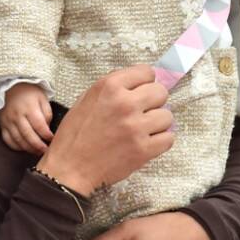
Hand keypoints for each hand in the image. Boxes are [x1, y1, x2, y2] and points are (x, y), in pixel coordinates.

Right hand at [0, 83, 52, 154]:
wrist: (10, 86)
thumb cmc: (29, 92)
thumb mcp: (42, 98)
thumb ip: (47, 114)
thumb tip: (47, 130)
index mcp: (29, 107)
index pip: (39, 126)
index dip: (47, 135)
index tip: (52, 139)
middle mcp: (17, 115)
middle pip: (28, 135)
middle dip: (38, 146)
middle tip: (46, 151)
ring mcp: (8, 121)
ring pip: (18, 140)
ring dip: (29, 149)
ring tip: (37, 152)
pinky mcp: (2, 125)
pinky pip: (8, 140)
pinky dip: (16, 147)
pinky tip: (24, 148)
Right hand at [35, 65, 172, 195]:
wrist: (70, 168)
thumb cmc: (75, 134)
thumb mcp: (86, 99)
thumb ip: (113, 88)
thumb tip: (139, 84)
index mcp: (109, 86)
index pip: (147, 72)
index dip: (144, 82)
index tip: (140, 91)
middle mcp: (125, 103)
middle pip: (161, 92)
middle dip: (153, 101)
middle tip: (142, 111)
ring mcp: (136, 127)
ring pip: (167, 116)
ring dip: (157, 123)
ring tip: (143, 129)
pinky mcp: (143, 150)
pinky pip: (169, 138)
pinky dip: (160, 141)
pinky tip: (146, 142)